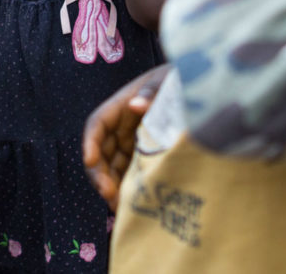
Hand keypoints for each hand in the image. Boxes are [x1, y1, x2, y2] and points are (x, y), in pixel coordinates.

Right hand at [83, 64, 168, 209]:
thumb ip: (152, 90)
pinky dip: (127, 188)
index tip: (90, 160)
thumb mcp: (165, 79)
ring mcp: (131, 142)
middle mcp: (120, 127)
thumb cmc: (176, 79)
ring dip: (111, 186)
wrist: (195, 88)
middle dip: (99, 174)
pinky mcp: (143, 155)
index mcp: (121, 106)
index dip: (90, 142)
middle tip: (108, 194)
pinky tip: (131, 204)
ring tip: (119, 207)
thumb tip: (136, 104)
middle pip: (100, 152)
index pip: (97, 124)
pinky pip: (129, 173)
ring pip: (112, 167)